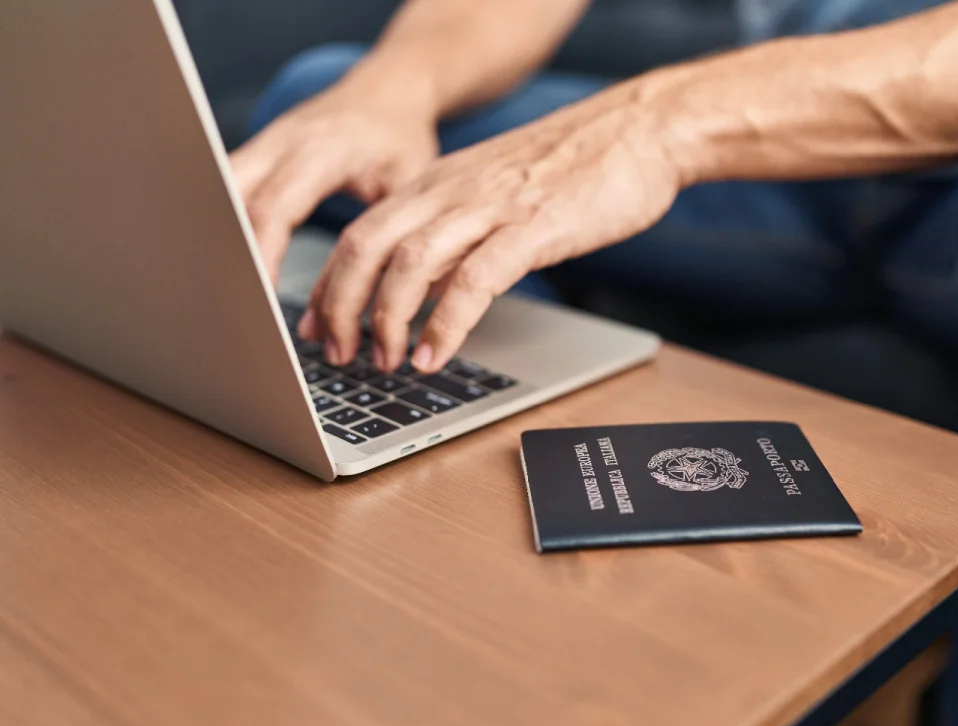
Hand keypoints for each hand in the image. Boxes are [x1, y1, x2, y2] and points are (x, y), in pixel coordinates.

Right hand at [229, 70, 439, 282]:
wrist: (386, 91)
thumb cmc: (399, 137)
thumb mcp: (406, 181)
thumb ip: (386, 229)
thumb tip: (378, 292)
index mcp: (320, 152)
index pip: (274, 210)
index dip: (261, 257)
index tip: (260, 299)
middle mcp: (281, 144)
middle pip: (231, 202)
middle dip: (228, 255)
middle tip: (235, 305)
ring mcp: (261, 145)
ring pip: (217, 194)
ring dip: (218, 240)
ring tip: (224, 291)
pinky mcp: (254, 154)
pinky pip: (224, 191)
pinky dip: (223, 226)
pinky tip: (225, 263)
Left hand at [299, 81, 681, 371]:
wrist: (639, 130)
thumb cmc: (574, 168)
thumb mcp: (494, 196)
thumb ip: (454, 236)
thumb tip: (421, 288)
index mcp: (436, 183)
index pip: (358, 234)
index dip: (329, 285)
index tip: (317, 327)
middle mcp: (450, 191)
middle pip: (365, 248)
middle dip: (342, 308)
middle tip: (339, 355)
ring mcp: (488, 207)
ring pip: (408, 264)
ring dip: (387, 321)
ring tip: (386, 363)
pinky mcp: (530, 228)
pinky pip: (472, 281)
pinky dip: (446, 324)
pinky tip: (435, 355)